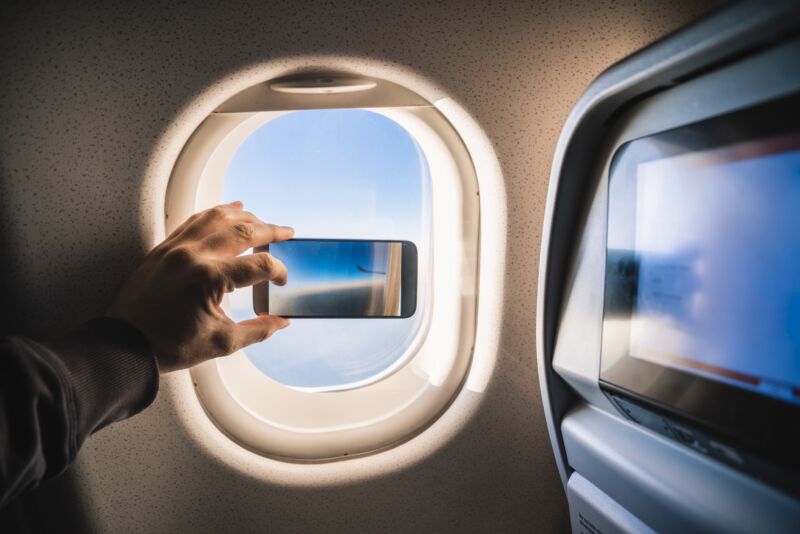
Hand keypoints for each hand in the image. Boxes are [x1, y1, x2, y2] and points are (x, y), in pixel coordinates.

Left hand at [107, 201, 292, 372]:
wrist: (125, 345)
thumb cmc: (168, 346)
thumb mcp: (221, 343)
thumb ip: (257, 331)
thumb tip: (281, 322)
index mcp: (210, 278)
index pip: (259, 265)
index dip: (278, 271)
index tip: (281, 281)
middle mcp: (194, 255)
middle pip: (243, 231)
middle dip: (270, 231)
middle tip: (287, 232)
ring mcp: (176, 248)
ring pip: (217, 217)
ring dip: (244, 216)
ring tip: (261, 221)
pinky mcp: (163, 248)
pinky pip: (194, 220)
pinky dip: (215, 213)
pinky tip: (228, 211)